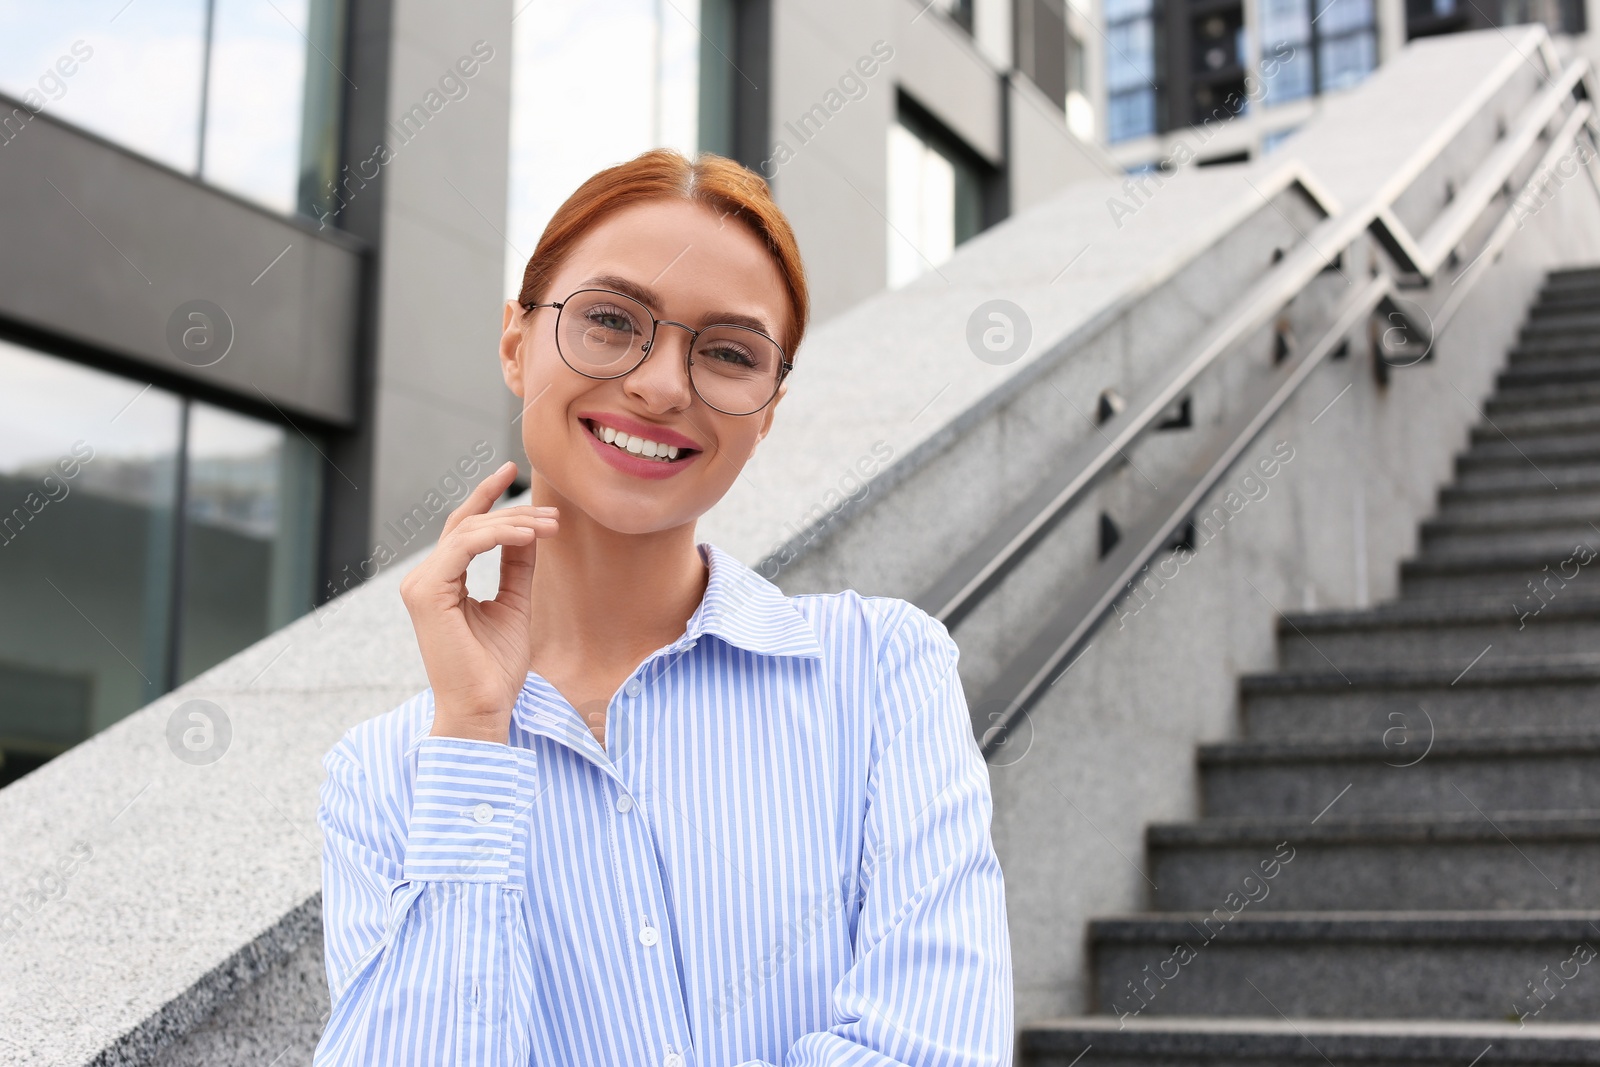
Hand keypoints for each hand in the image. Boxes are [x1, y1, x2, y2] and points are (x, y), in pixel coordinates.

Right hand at [398, 460, 558, 743]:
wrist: (484, 709)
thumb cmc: (496, 669)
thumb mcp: (515, 605)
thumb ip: (517, 567)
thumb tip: (530, 532)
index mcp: (440, 582)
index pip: (463, 529)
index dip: (486, 498)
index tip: (513, 471)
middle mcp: (424, 579)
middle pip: (467, 525)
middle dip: (512, 512)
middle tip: (554, 514)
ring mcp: (420, 585)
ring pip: (468, 532)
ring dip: (514, 523)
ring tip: (550, 526)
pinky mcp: (426, 593)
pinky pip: (464, 548)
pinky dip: (498, 536)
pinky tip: (529, 536)